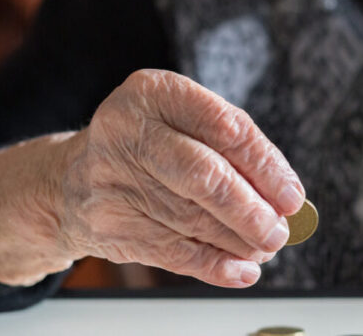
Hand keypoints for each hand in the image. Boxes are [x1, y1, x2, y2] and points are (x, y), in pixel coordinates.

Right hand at [0, 69, 304, 286]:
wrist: (71, 178)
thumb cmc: (149, 145)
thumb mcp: (183, 123)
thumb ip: (233, 149)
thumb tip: (285, 196)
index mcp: (154, 92)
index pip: (225, 127)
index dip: (266, 166)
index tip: (292, 196)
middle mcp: (126, 130)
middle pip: (204, 176)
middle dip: (251, 209)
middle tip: (280, 231)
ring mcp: (110, 178)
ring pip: (191, 218)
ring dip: (238, 240)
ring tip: (265, 247)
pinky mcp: (106, 223)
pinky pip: (171, 251)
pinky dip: (213, 265)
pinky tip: (241, 269)